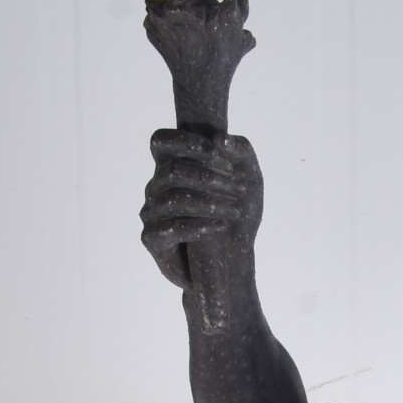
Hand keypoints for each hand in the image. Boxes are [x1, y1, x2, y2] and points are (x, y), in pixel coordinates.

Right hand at [140, 130, 262, 290]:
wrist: (232, 264)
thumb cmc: (238, 217)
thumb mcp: (250, 181)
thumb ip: (241, 152)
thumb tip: (221, 138)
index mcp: (173, 166)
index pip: (161, 142)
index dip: (183, 142)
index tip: (214, 152)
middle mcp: (157, 187)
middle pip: (172, 170)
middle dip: (209, 177)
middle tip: (240, 189)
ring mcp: (151, 213)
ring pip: (173, 199)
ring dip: (209, 203)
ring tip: (235, 211)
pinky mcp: (152, 239)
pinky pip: (170, 228)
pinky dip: (198, 226)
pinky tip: (220, 227)